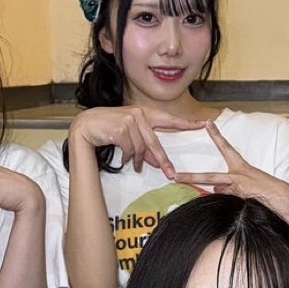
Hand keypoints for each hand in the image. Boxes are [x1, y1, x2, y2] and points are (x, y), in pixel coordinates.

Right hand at [67, 106, 201, 177]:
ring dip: (137, 160)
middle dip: (163, 161)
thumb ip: (144, 145)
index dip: (186, 123)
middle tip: (170, 174)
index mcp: (144, 113)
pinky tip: (122, 157)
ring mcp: (130, 120)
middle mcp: (139, 114)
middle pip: (156, 143)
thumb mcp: (129, 136)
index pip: (169, 119)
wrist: (85, 125)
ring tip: (132, 163)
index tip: (203, 124)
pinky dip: (127, 158)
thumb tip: (156, 162)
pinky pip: (130, 151)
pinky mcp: (121, 128)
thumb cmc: (107, 129)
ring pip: (141, 149)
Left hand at [183, 122, 288, 230]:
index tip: (208, 124)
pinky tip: (240, 207)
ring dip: (212, 195)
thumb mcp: (250, 188)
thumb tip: (216, 189)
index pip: (227, 149)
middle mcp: (239, 176)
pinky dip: (229, 207)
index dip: (217, 136)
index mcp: (243, 169)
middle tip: (175, 176)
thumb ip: (232, 188)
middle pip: (210, 176)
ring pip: (218, 192)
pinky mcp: (240, 198)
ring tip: (196, 194)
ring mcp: (238, 188)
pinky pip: (228, 202)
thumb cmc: (273, 195)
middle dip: (191, 176)